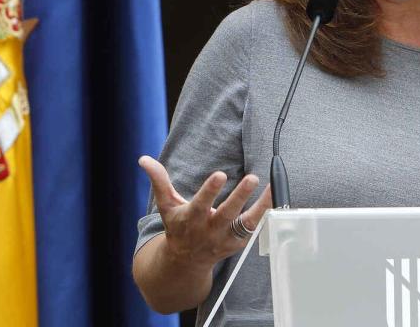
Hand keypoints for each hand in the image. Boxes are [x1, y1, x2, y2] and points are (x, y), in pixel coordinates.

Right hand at [138, 156, 271, 270]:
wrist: (185, 261)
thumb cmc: (177, 226)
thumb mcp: (166, 205)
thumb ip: (159, 181)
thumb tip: (143, 159)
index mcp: (190, 220)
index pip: (201, 204)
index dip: (210, 190)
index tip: (220, 174)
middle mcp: (209, 230)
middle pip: (227, 214)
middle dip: (240, 196)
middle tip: (253, 177)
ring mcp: (225, 239)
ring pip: (246, 224)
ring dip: (261, 206)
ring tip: (273, 187)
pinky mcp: (238, 243)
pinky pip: (255, 228)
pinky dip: (266, 213)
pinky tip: (276, 196)